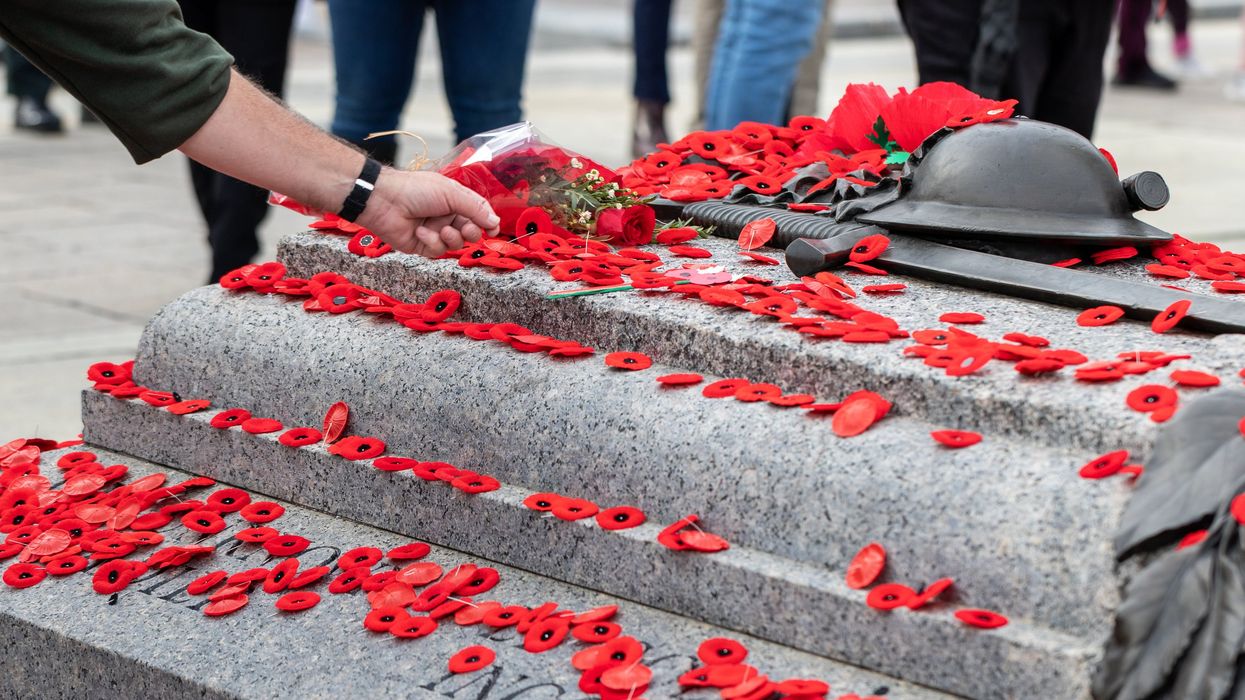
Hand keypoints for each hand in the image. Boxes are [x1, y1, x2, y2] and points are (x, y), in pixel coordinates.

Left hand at [356, 169, 499, 256]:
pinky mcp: (423, 245)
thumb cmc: (415, 189)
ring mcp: (435, 231)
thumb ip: (475, 209)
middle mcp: (447, 216)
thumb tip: (495, 222)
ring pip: (455, 244)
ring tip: (440, 230)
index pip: (478, 212)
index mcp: (455, 200)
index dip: (488, 222)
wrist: (384, 200)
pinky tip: (420, 231)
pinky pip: (437, 251)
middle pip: (471, 232)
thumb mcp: (451, 193)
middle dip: (471, 232)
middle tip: (465, 228)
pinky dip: (431, 242)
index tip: (494, 230)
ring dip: (451, 238)